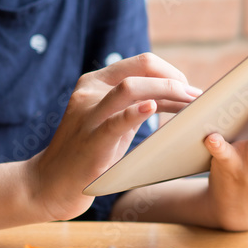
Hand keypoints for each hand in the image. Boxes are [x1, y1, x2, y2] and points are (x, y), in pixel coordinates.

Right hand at [29, 53, 200, 221]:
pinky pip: (116, 120)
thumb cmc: (89, 154)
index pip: (141, 63)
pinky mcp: (91, 139)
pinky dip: (137, 112)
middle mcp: (90, 91)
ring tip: (190, 104)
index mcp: (95, 82)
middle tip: (196, 97)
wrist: (51, 184)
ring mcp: (88, 114)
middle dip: (175, 80)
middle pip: (140, 69)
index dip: (171, 72)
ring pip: (130, 87)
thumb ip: (138, 105)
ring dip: (167, 91)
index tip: (190, 89)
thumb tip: (178, 94)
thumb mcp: (114, 122)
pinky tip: (153, 108)